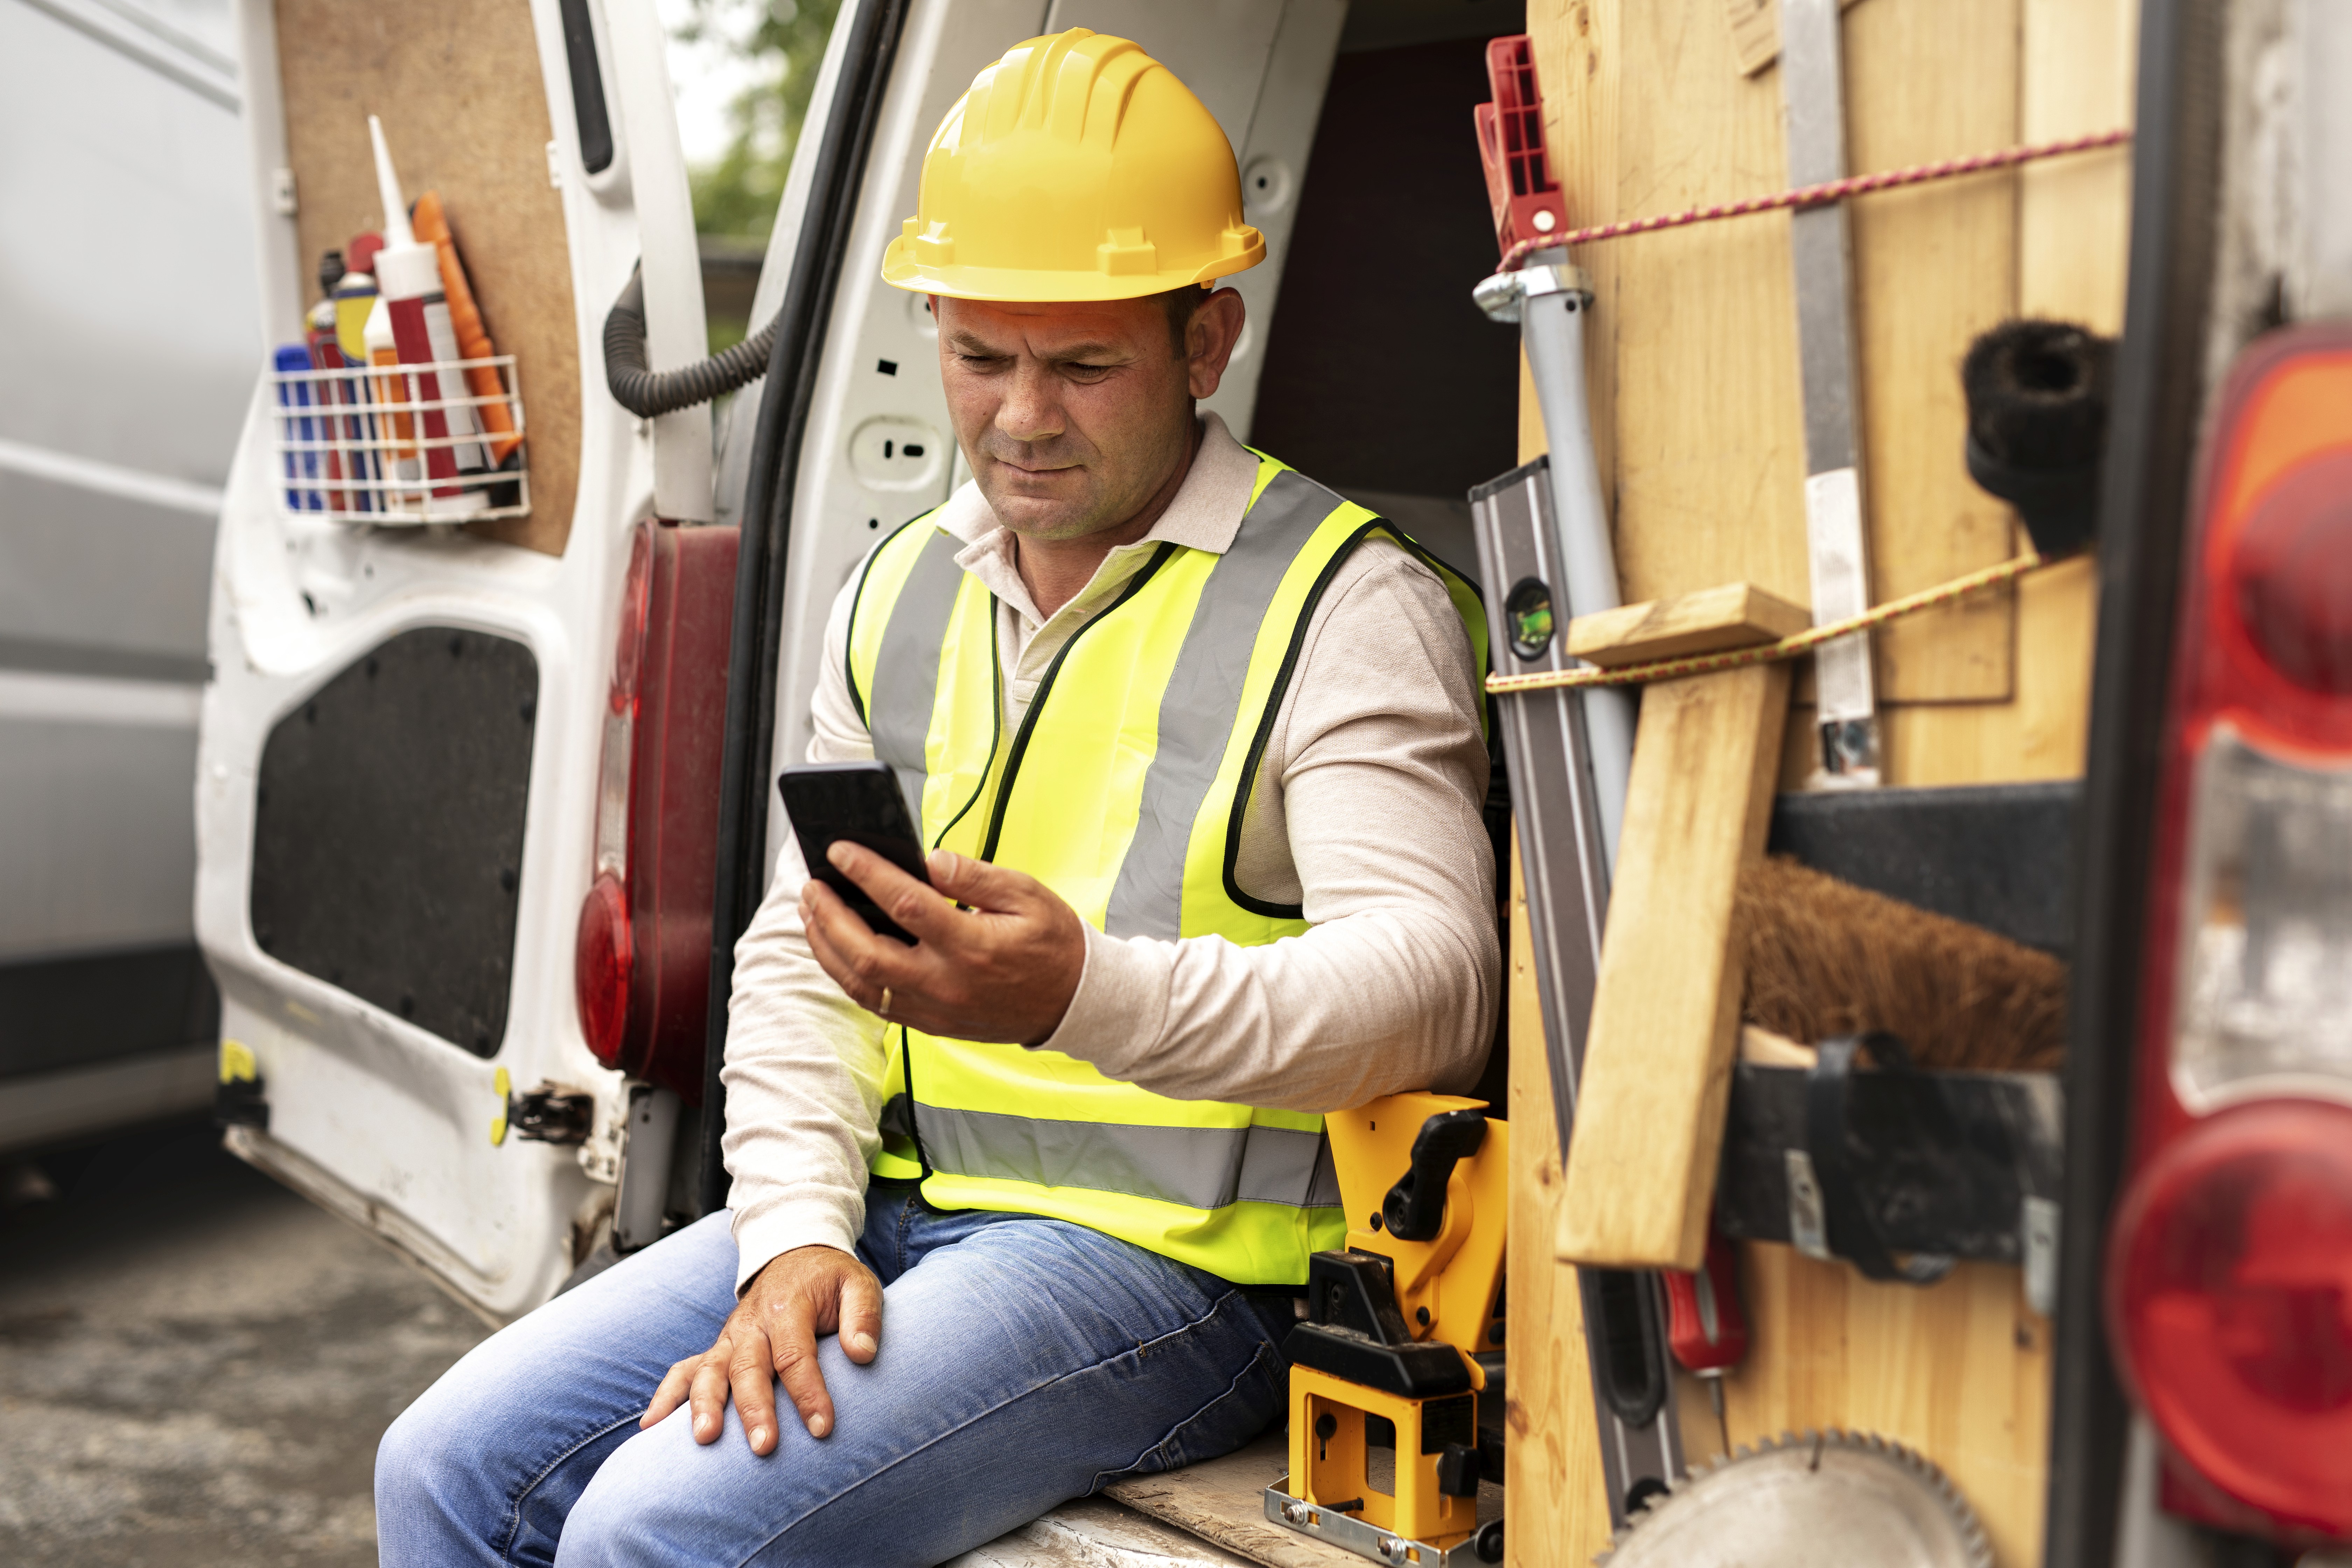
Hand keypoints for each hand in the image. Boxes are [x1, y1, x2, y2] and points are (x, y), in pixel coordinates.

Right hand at [640, 1245, 881, 1453]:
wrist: (794, 1254)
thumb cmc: (829, 1280)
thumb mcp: (857, 1284)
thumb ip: (862, 1316)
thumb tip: (862, 1354)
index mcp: (788, 1306)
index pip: (796, 1354)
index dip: (809, 1392)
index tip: (822, 1428)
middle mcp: (752, 1324)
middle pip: (749, 1367)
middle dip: (754, 1408)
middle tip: (764, 1446)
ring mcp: (729, 1338)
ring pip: (710, 1371)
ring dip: (704, 1404)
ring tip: (704, 1438)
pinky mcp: (717, 1350)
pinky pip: (684, 1371)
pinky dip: (666, 1397)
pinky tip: (650, 1428)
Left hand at [800, 845, 1086, 1045]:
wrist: (1071, 1002)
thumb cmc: (1052, 944)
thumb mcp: (1027, 895)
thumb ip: (975, 877)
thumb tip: (930, 859)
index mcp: (972, 946)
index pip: (905, 904)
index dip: (866, 873)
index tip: (841, 851)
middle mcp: (947, 983)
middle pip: (867, 954)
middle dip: (830, 917)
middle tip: (811, 886)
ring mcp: (934, 1009)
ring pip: (861, 984)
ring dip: (827, 948)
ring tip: (810, 914)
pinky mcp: (929, 1024)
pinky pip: (875, 1003)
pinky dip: (846, 975)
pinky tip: (835, 949)